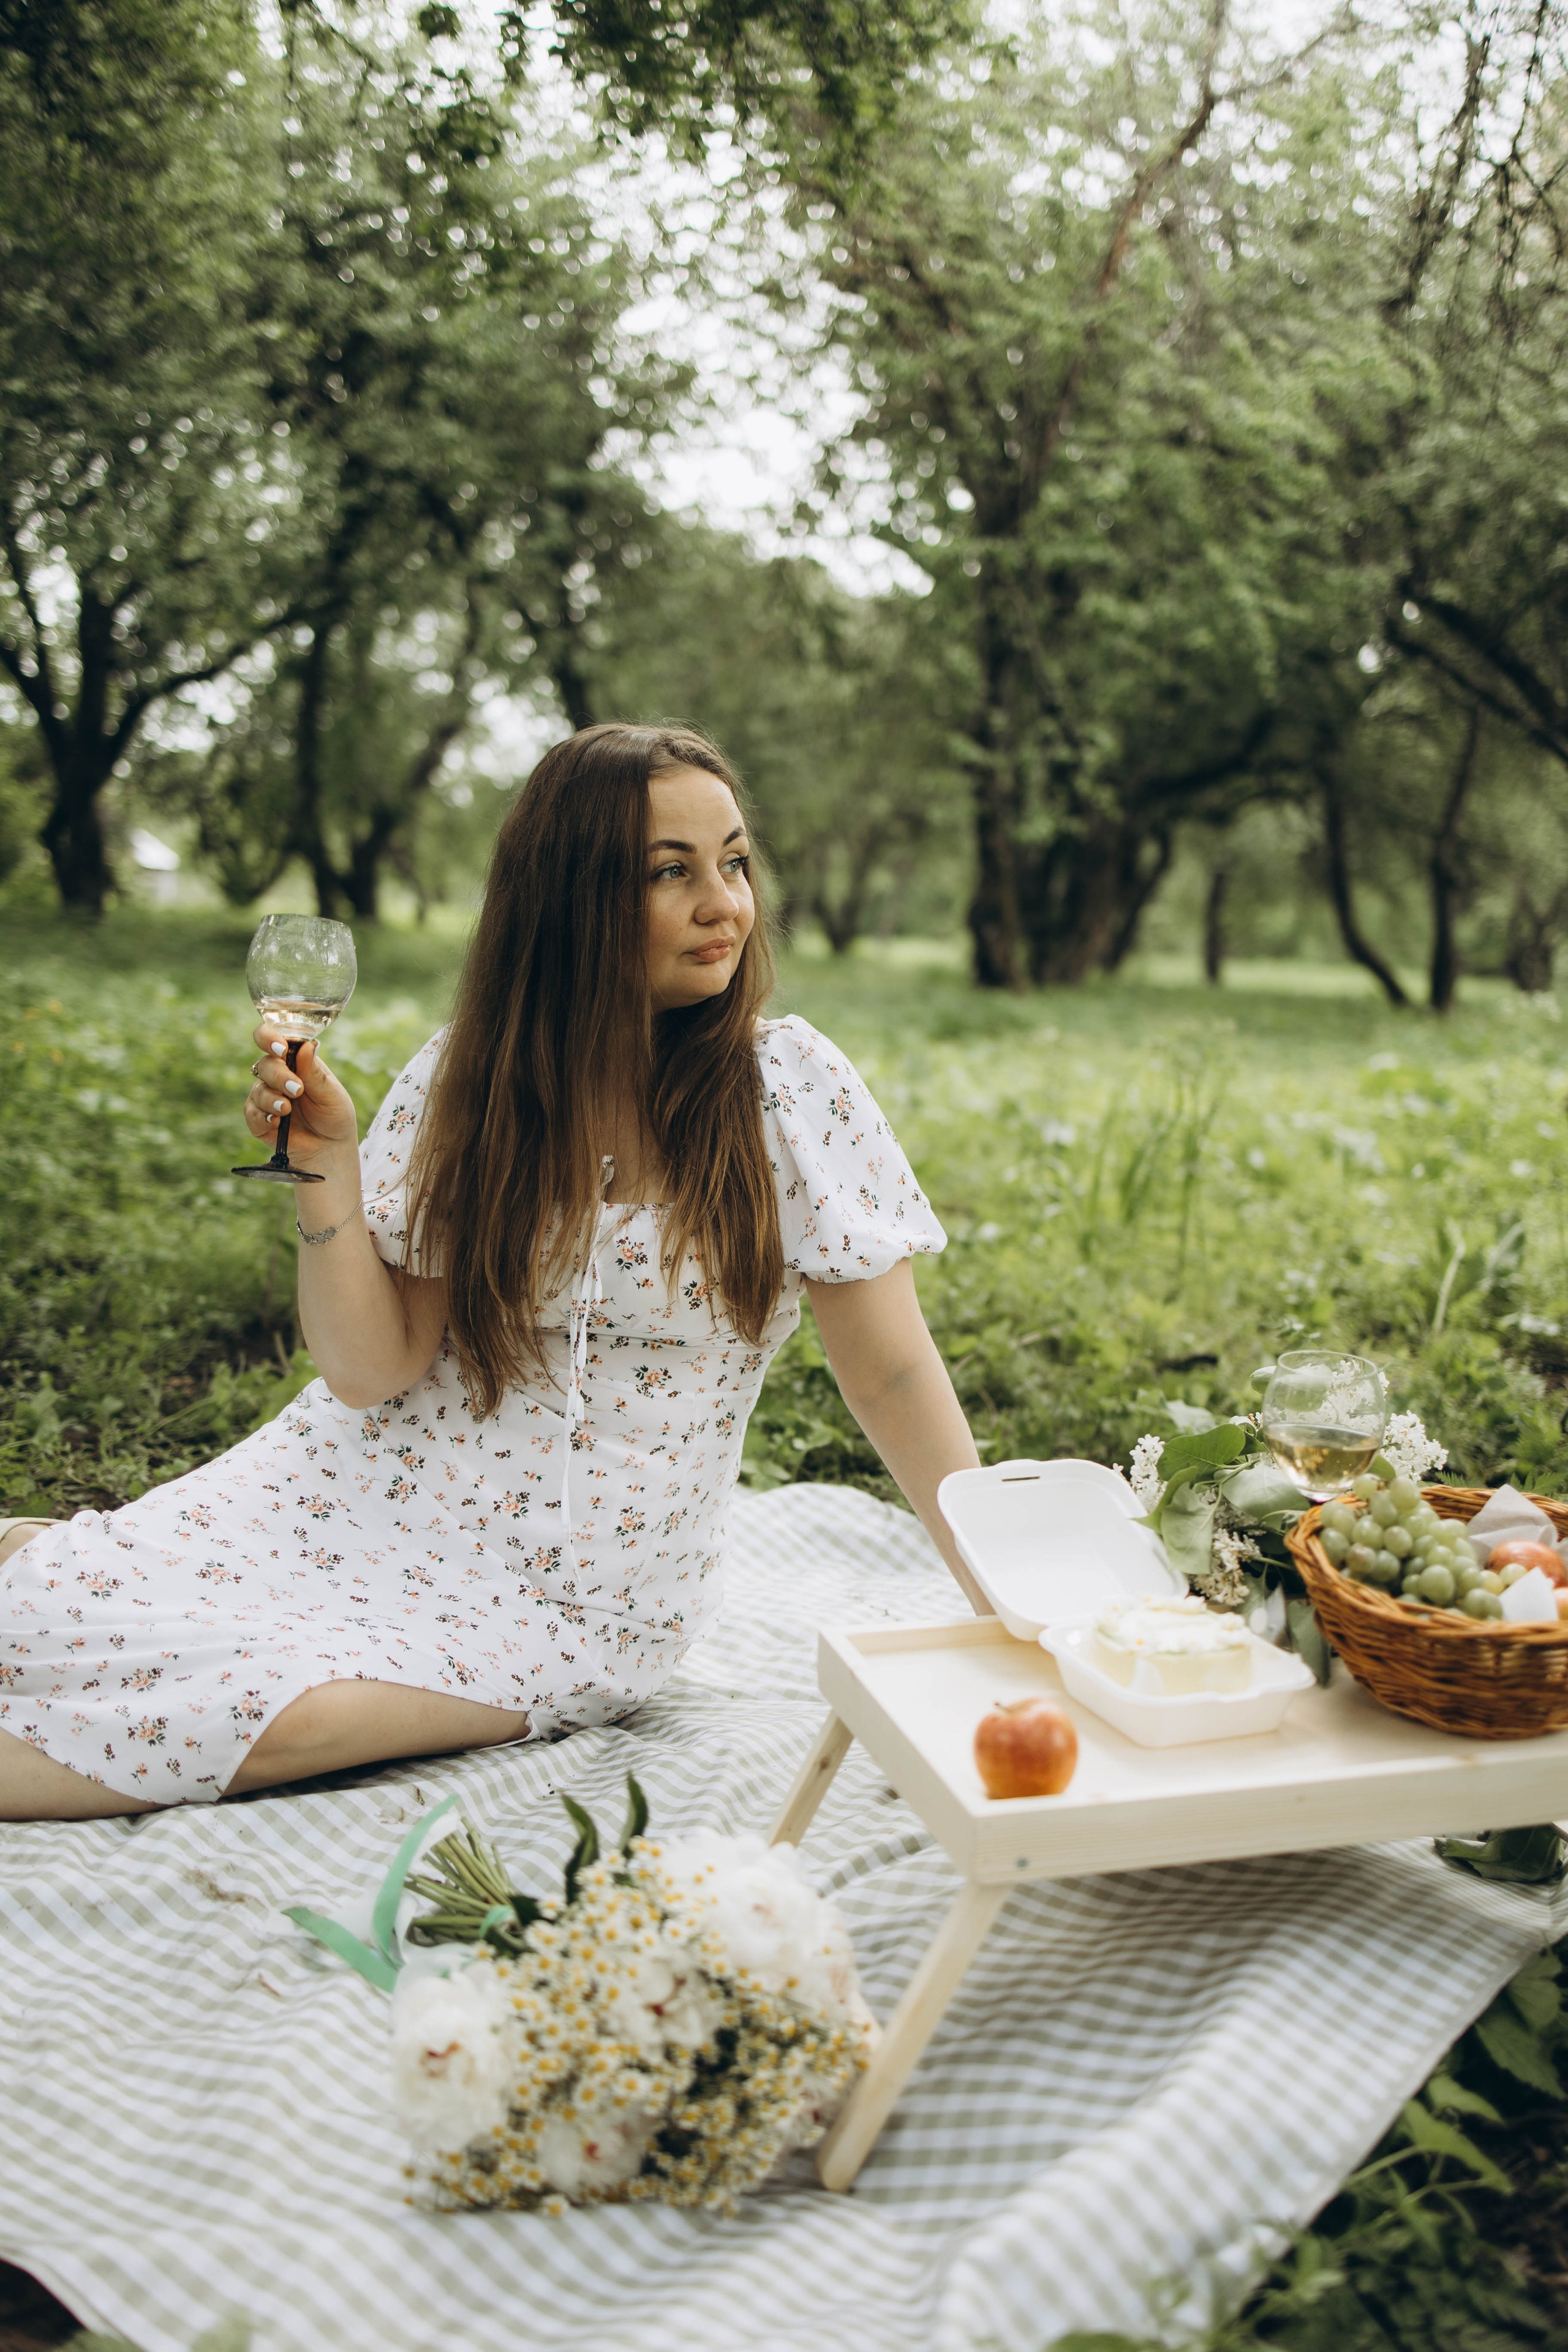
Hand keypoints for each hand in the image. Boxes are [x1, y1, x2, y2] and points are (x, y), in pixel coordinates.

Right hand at [244, 1026, 359, 1171]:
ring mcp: (267, 1096)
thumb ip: (315, 1073)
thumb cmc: (334, 1115)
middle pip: (264, 1065)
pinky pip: (251, 1112)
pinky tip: (277, 1123)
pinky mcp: (259, 1118)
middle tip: (296, 1090)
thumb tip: (306, 1046)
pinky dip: (263, 1117)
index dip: (269, 1038)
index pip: (273, 1039)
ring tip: (288, 1110)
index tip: (280, 1048)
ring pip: (257, 1089)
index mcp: (295, 1061)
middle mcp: (277, 1075)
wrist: (331, 1148)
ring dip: (272, 1099)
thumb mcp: (331, 1094)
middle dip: (278, 1076)